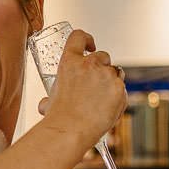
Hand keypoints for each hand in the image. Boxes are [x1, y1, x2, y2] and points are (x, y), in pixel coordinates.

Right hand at [40, 30, 126, 151]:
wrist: (71, 131)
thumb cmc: (59, 118)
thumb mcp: (50, 101)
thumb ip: (51, 96)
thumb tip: (47, 103)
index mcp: (69, 63)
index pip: (79, 37)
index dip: (86, 39)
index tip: (90, 45)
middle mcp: (90, 65)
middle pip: (102, 55)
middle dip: (101, 66)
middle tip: (95, 84)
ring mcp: (107, 76)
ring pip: (115, 72)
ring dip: (110, 82)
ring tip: (101, 100)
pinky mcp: (120, 89)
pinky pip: (122, 89)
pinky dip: (117, 97)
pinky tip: (107, 108)